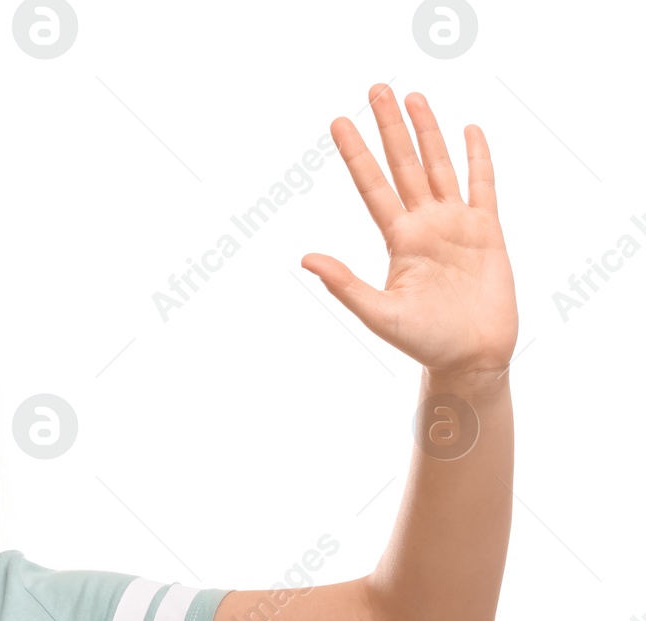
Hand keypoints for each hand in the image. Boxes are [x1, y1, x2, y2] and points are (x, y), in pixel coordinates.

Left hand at [302, 85, 516, 379]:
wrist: (472, 357)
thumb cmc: (424, 342)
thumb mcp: (379, 313)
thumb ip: (345, 284)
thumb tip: (305, 258)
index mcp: (398, 240)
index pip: (372, 185)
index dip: (357, 154)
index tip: (338, 122)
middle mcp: (423, 225)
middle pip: (403, 164)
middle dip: (390, 127)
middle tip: (376, 89)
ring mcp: (455, 225)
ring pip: (438, 166)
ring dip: (427, 132)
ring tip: (414, 96)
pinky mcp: (487, 231)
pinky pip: (482, 185)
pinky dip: (477, 158)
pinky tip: (469, 130)